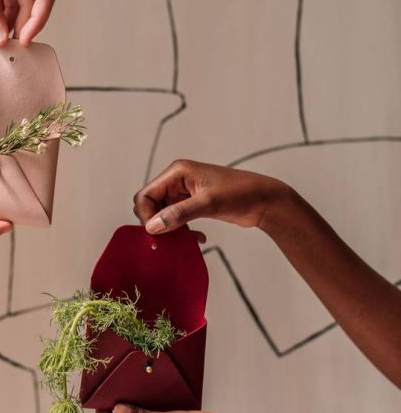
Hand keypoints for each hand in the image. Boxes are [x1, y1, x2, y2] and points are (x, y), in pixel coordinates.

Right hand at [134, 160, 289, 234]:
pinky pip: (175, 220)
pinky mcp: (192, 205)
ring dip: (170, 230)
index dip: (146, 215)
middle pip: (151, 205)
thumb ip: (179, 214)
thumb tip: (152, 227)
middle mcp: (177, 180)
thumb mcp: (209, 203)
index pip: (146, 194)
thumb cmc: (241, 194)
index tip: (156, 234)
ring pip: (162, 215)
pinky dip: (181, 231)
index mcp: (177, 172)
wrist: (265, 201)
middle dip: (157, 224)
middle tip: (170, 240)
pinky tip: (198, 238)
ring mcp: (184, 193)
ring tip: (187, 240)